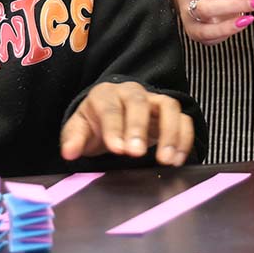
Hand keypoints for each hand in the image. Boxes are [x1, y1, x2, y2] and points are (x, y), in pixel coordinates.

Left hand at [60, 81, 194, 166]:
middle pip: (139, 102)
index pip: (110, 108)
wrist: (111, 117)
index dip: (114, 127)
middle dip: (138, 127)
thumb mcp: (79, 130)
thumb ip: (74, 139)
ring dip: (169, 132)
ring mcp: (154, 100)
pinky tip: (178, 160)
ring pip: (168, 106)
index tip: (117, 149)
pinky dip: (184, 137)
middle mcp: (132, 92)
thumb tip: (69, 152)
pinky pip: (184, 118)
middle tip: (136, 153)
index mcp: (105, 95)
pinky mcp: (170, 113)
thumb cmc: (95, 124)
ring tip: (166, 159)